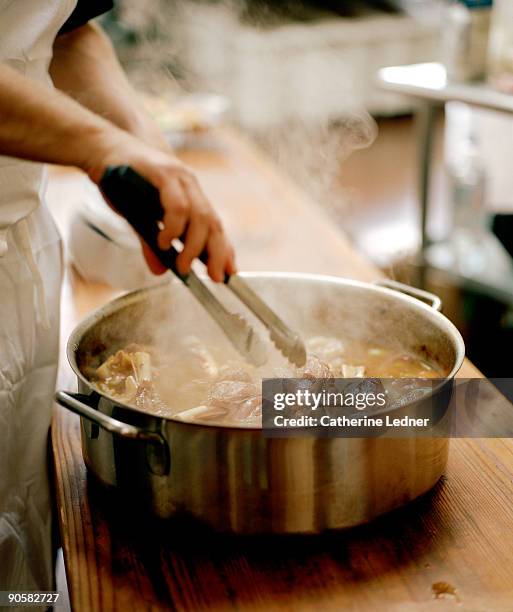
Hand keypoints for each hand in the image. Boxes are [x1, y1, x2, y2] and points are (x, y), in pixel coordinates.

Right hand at [87, 132, 235, 281]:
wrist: (100, 148)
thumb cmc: (121, 182)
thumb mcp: (139, 218)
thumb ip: (152, 242)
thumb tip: (159, 270)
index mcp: (190, 197)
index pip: (215, 226)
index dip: (224, 250)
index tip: (228, 273)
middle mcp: (190, 186)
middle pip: (213, 223)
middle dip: (217, 253)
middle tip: (213, 277)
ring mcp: (178, 177)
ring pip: (199, 215)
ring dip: (193, 245)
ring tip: (184, 266)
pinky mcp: (162, 172)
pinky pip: (176, 203)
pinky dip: (174, 225)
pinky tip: (166, 242)